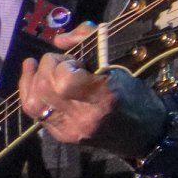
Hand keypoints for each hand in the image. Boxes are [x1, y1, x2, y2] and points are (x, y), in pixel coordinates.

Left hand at [18, 24, 166, 156]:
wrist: (146, 134)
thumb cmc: (136, 95)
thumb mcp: (120, 62)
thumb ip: (90, 40)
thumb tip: (59, 40)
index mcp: (103, 97)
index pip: (64, 79)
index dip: (63, 64)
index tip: (76, 61)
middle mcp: (83, 117)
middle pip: (45, 88)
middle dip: (47, 67)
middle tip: (64, 64)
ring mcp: (71, 131)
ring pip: (33, 103)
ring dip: (33, 80)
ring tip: (42, 69)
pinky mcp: (63, 137)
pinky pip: (36, 114)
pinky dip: (32, 94)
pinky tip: (34, 82)